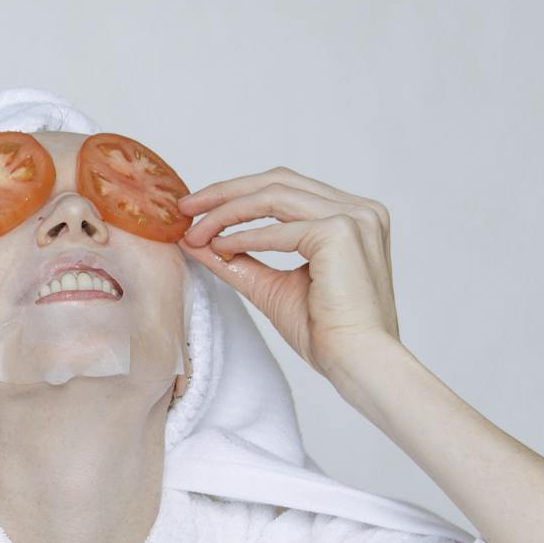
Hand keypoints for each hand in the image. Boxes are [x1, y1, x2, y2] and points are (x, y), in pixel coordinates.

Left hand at [177, 166, 400, 378]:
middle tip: (185, 206)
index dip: (237, 194)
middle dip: (225, 192)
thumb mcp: (270, 285)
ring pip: (273, 195)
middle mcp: (358, 210)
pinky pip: (278, 229)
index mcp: (351, 217)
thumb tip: (195, 240)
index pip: (286, 188)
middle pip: (278, 181)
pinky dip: (243, 236)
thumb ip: (237, 258)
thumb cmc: (325, 331)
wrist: (358, 361)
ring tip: (195, 231)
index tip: (197, 209)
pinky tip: (219, 247)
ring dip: (226, 212)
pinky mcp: (341, 233)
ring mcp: (354, 217)